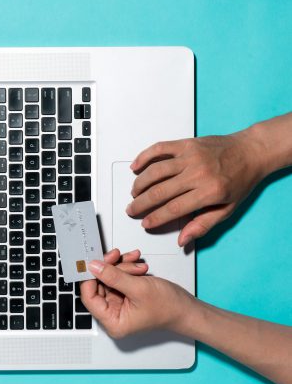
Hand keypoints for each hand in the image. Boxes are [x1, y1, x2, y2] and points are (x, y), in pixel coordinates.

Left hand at [79, 253, 195, 338]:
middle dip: (110, 268)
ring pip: (109, 278)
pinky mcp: (125, 296)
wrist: (187, 308)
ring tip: (136, 263)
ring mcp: (118, 304)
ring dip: (121, 266)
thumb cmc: (169, 307)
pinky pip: (118, 277)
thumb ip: (113, 276)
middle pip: (99, 285)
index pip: (89, 297)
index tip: (93, 262)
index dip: (89, 278)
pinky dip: (126, 268)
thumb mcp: (138, 288)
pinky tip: (136, 263)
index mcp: (113, 321)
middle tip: (116, 255)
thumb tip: (93, 267)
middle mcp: (113, 315)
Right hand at [127, 132, 266, 246]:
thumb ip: (203, 225)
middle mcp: (198, 172)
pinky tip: (135, 167)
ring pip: (155, 171)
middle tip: (132, 210)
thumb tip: (183, 240)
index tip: (145, 223)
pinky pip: (159, 148)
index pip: (174, 208)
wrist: (251, 151)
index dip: (156, 218)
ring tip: (134, 193)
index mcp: (210, 191)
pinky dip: (144, 157)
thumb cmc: (240, 180)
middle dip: (141, 204)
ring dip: (140, 184)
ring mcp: (191, 156)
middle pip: (160, 191)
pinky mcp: (186, 143)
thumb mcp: (227, 209)